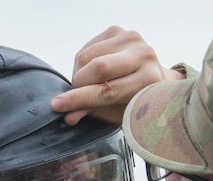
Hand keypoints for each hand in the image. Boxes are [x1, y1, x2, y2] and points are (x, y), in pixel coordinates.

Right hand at [51, 26, 183, 125]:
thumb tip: (69, 117)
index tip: (57, 105)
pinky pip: (87, 48)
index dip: (79, 99)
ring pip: (88, 56)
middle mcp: (144, 55)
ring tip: (85, 84)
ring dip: (79, 73)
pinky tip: (91, 71)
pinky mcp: (118, 31)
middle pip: (98, 67)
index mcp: (148, 80)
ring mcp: (131, 39)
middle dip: (78, 84)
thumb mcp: (117, 113)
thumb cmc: (136, 102)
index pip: (107, 90)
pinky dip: (82, 63)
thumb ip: (93, 112)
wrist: (154, 79)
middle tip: (73, 95)